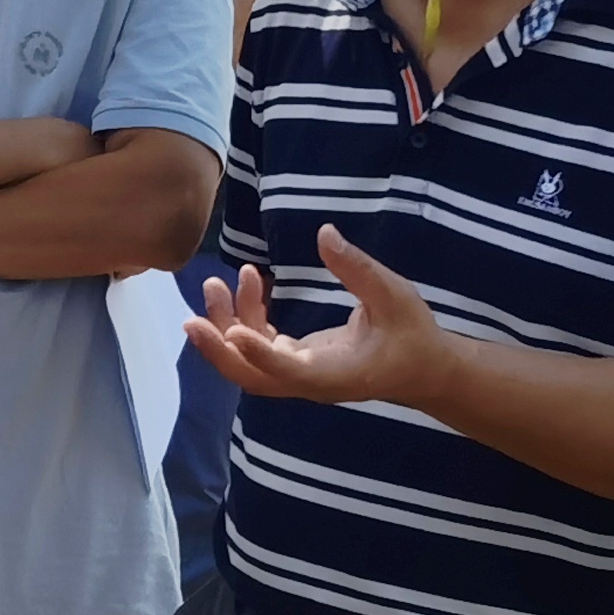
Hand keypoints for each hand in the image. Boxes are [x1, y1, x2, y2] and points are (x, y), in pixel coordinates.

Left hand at [182, 226, 449, 406]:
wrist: (422, 369)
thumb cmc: (413, 334)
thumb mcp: (394, 295)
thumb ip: (358, 268)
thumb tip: (324, 233)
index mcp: (336, 373)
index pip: (289, 371)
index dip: (259, 354)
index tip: (231, 333)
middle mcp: (311, 381)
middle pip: (253, 378)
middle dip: (219, 352)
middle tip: (190, 319)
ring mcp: (301, 373)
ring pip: (250, 362)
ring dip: (227, 326)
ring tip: (216, 283)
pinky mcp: (298, 361)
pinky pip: (261, 345)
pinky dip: (247, 319)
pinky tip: (249, 283)